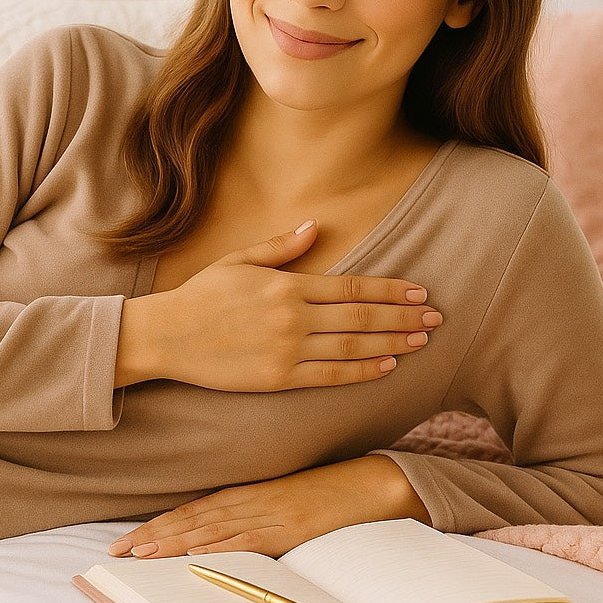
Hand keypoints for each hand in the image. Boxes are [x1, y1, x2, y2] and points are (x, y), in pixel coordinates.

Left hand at [106, 456, 432, 558]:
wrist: (371, 482)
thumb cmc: (330, 491)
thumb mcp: (285, 498)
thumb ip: (254, 511)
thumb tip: (220, 536)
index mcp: (249, 491)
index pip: (193, 510)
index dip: (159, 525)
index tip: (128, 540)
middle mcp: (252, 500)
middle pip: (192, 519)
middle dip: (152, 536)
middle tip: (116, 552)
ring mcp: (269, 514)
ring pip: (211, 530)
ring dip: (173, 543)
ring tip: (140, 554)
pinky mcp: (289, 529)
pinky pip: (248, 540)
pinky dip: (219, 548)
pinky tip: (194, 555)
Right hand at [115, 220, 440, 390]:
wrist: (166, 335)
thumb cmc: (201, 295)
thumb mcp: (239, 260)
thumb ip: (282, 246)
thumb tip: (317, 225)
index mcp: (287, 284)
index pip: (352, 287)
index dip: (391, 290)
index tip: (419, 292)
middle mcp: (292, 316)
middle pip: (361, 317)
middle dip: (403, 317)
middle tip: (437, 318)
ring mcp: (287, 349)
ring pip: (352, 346)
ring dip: (392, 343)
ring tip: (422, 341)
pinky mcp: (278, 378)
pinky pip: (330, 375)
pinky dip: (361, 370)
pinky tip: (386, 366)